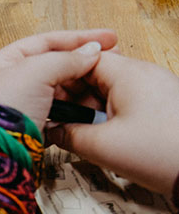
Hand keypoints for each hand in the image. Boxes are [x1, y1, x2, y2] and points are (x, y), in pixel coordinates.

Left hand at [0, 29, 118, 130]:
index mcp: (4, 63)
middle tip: (110, 62)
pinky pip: (57, 116)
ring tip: (102, 88)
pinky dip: (73, 113)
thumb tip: (90, 51)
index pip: (45, 42)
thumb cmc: (4, 109)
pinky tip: (88, 111)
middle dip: (82, 64)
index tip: (108, 38)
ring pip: (58, 92)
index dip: (77, 38)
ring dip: (80, 90)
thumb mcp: (36, 73)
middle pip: (53, 66)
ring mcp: (20, 106)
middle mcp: (10, 83)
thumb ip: (65, 59)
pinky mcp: (30, 128)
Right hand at [47, 52, 178, 195]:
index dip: (61, 76)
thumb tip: (51, 129)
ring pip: (111, 90)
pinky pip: (129, 102)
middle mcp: (146, 75)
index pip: (84, 59)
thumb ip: (67, 134)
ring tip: (84, 132)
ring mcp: (158, 89)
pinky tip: (106, 136)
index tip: (48, 96)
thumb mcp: (101, 146)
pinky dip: (112, 115)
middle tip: (62, 119)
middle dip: (75, 97)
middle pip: (97, 75)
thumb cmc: (163, 154)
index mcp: (130, 74)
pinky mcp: (165, 105)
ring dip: (92, 109)